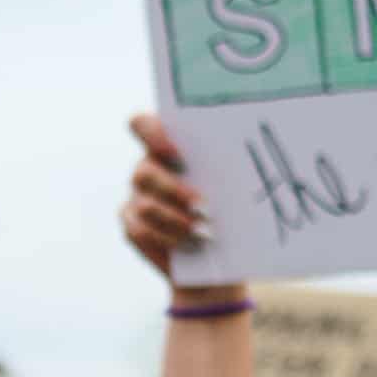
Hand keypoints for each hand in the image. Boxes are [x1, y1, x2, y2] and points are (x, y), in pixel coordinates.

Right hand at [121, 114, 225, 289]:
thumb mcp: (235, 181)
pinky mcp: (133, 226)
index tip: (179, 152)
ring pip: (145, 206)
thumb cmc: (235, 207)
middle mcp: (147, 169)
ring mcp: (136, 198)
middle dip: (174, 191)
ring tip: (204, 233)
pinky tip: (190, 244)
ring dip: (176, 220)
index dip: (152, 134)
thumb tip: (243, 152)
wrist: (224, 250)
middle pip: (144, 173)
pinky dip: (167, 238)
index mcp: (168, 145)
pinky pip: (140, 231)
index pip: (142, 126)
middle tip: (205, 208)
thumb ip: (228, 163)